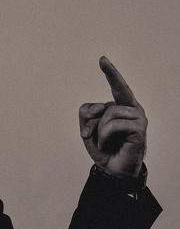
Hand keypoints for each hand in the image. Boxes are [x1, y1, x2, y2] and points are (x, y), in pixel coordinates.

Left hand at [79, 56, 146, 177]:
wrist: (113, 170)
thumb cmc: (103, 147)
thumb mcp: (87, 128)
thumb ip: (88, 114)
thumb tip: (102, 109)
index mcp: (121, 106)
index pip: (116, 86)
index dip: (110, 72)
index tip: (102, 58)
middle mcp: (133, 108)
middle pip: (109, 98)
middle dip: (94, 116)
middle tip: (88, 134)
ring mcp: (138, 117)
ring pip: (108, 113)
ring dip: (99, 130)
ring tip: (104, 141)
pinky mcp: (139, 128)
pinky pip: (113, 124)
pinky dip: (104, 136)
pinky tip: (109, 144)